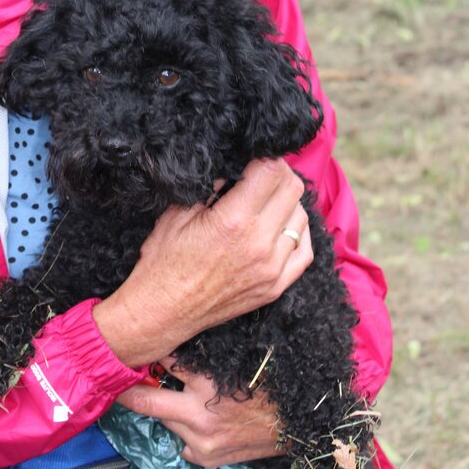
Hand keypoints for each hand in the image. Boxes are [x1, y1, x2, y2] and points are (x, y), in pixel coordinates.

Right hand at [93, 158, 312, 367]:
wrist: (163, 311)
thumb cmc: (164, 261)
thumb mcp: (179, 212)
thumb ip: (211, 188)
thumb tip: (234, 173)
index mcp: (233, 220)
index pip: (271, 172)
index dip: (265, 157)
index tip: (255, 158)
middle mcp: (259, 243)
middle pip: (292, 190)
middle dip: (278, 175)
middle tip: (262, 175)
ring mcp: (272, 268)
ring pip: (301, 218)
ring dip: (287, 203)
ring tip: (267, 203)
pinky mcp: (275, 287)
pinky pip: (305, 251)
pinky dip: (296, 233)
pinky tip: (281, 228)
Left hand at [117, 361, 285, 467]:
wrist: (296, 426)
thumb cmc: (269, 387)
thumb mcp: (236, 363)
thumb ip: (204, 359)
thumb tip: (174, 343)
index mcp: (208, 385)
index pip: (166, 363)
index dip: (149, 354)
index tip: (131, 348)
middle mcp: (199, 416)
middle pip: (148, 402)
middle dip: (129, 391)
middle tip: (109, 380)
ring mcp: (200, 443)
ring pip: (164, 422)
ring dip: (166, 410)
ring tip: (172, 398)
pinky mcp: (206, 459)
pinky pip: (181, 443)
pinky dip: (184, 432)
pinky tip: (196, 423)